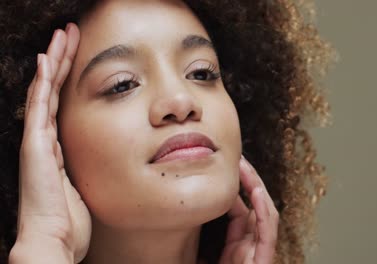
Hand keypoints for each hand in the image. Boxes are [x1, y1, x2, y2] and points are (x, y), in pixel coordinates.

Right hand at [11, 23, 90, 262]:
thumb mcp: (88, 185)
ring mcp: (37, 140)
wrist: (53, 241)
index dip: (69, 78)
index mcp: (59, 146)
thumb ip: (95, 168)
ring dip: (53, 62)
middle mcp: (45, 138)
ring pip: (45, 91)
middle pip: (53, 90)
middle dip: (61, 61)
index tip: (79, 55)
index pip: (63, 102)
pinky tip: (47, 60)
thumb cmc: (71, 220)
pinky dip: (42, 83)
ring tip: (61, 36)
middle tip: (69, 34)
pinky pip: (39, 107)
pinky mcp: (35, 145)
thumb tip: (114, 162)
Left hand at [219, 156, 278, 263]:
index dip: (238, 186)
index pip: (243, 207)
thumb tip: (201, 204)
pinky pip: (267, 233)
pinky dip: (264, 211)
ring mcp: (261, 251)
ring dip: (257, 189)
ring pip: (267, 214)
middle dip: (250, 180)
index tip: (230, 167)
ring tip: (246, 169)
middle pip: (258, 205)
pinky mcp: (264, 259)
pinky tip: (257, 193)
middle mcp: (254, 243)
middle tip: (239, 159)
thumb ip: (211, 229)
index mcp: (241, 241)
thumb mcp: (211, 248)